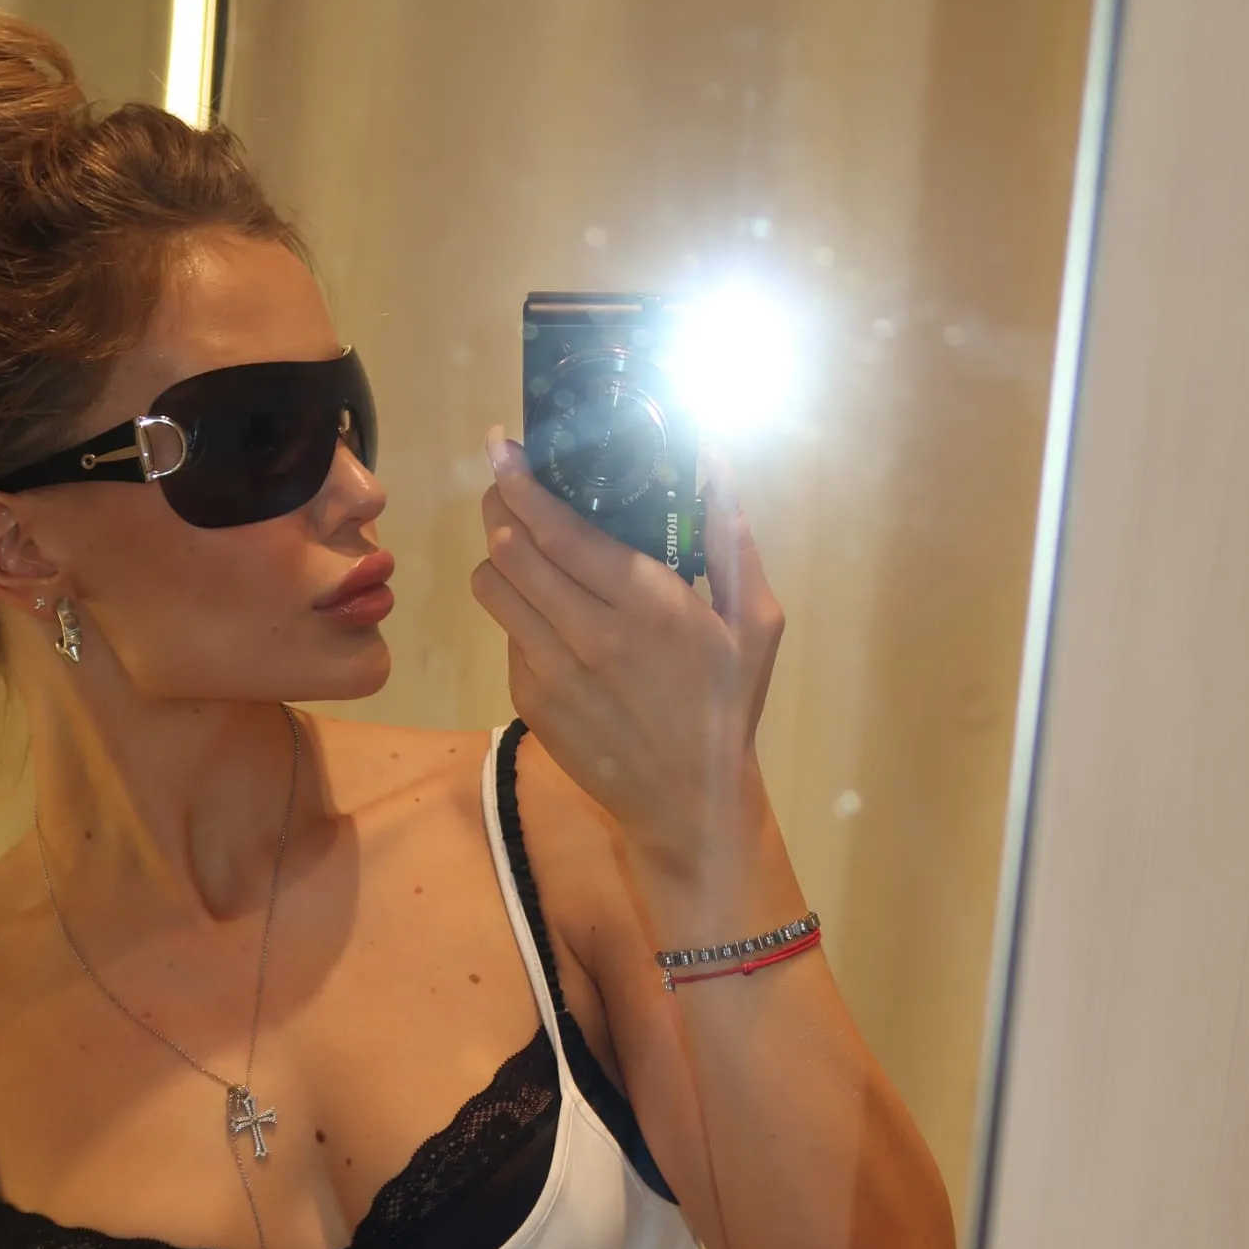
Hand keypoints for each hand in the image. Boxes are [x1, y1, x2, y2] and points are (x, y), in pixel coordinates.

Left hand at [468, 428, 786, 869]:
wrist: (688, 803)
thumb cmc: (727, 706)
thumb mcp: (755, 621)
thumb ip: (732, 536)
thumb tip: (710, 456)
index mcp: (647, 604)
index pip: (557, 529)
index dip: (520, 480)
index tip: (502, 445)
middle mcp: (589, 634)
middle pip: (508, 548)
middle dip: (501, 508)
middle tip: (509, 488)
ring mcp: (551, 671)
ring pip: (492, 588)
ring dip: (500, 559)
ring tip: (523, 548)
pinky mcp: (530, 701)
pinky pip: (506, 634)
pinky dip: (518, 613)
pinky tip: (551, 616)